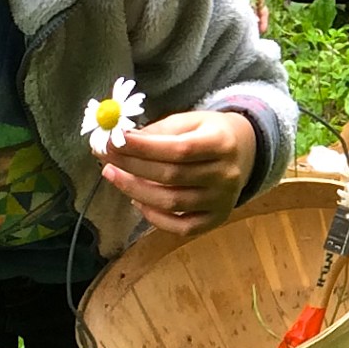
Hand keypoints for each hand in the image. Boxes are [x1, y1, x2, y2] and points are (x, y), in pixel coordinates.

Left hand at [98, 109, 258, 233]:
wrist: (243, 152)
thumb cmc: (208, 133)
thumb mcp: (189, 121)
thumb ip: (158, 131)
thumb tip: (120, 141)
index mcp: (222, 144)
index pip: (179, 149)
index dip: (143, 147)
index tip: (113, 141)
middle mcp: (226, 175)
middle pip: (172, 176)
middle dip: (132, 166)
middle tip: (105, 156)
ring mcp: (222, 201)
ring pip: (172, 202)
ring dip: (135, 190)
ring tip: (113, 175)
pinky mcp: (216, 219)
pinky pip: (181, 226)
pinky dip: (154, 217)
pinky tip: (137, 201)